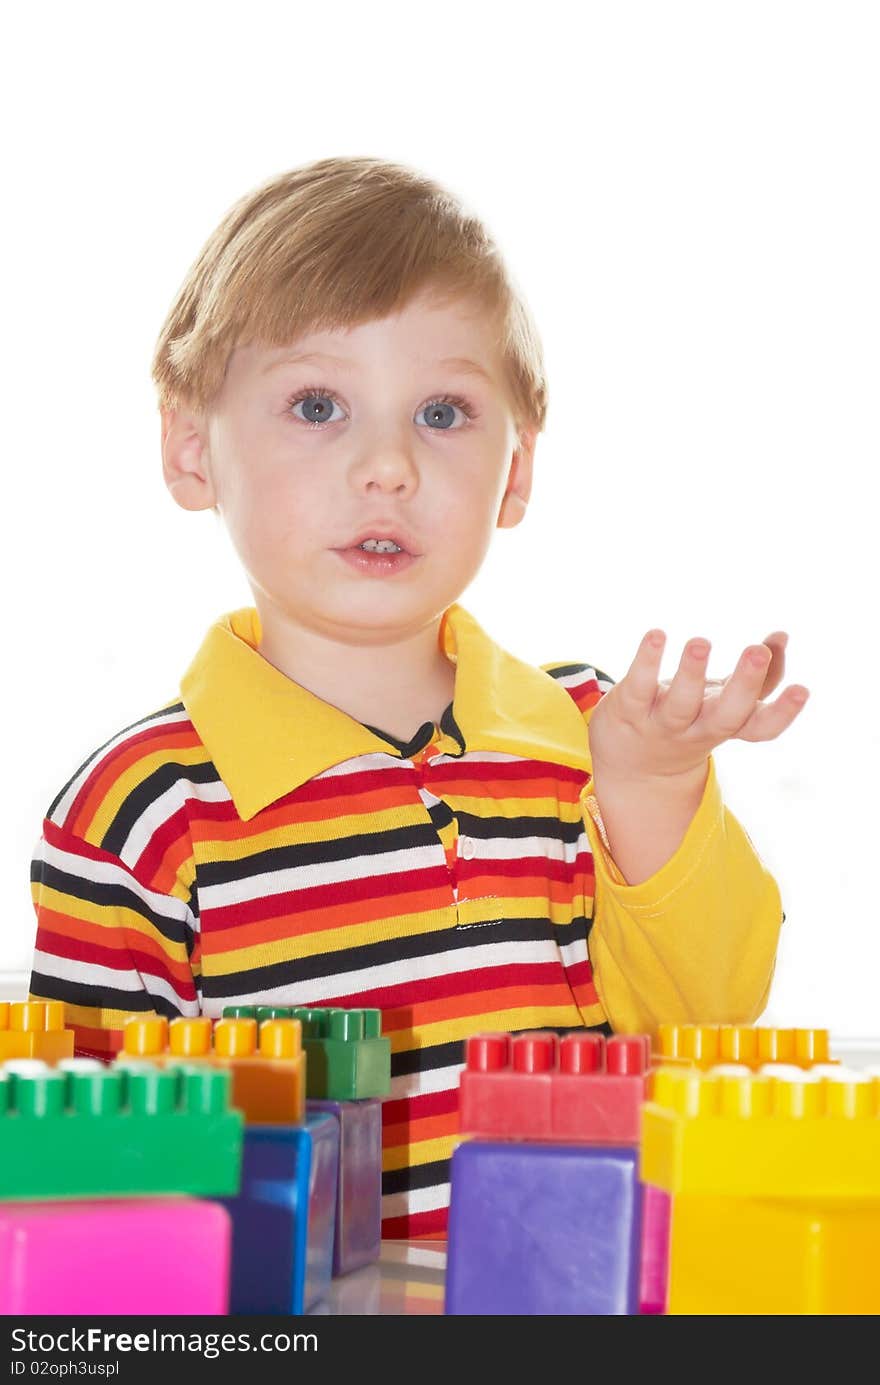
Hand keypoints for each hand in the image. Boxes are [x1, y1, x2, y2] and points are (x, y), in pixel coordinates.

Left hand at [588, 629, 809, 783]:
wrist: (632, 766)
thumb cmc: (692, 722)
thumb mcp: (727, 703)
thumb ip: (761, 676)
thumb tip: (782, 636)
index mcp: (729, 726)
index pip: (761, 729)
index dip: (783, 713)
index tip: (802, 689)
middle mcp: (699, 728)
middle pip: (726, 716)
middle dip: (743, 684)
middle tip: (757, 651)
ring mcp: (663, 723)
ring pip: (680, 705)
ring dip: (691, 673)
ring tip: (700, 642)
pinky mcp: (629, 710)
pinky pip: (639, 688)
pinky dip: (646, 662)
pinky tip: (656, 635)